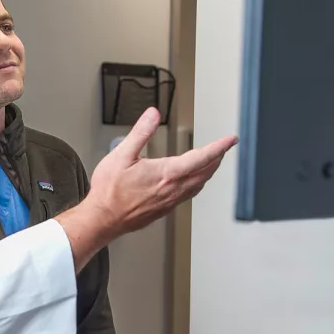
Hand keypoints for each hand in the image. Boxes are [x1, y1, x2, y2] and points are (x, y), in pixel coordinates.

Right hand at [57, 108, 237, 269]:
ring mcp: (170, 201)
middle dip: (217, 159)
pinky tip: (191, 183)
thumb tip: (153, 115)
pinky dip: (196, 184)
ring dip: (209, 172)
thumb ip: (140, 132)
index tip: (230, 140)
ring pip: (199, 185)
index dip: (219, 147)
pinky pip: (188, 195)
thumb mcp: (122, 154)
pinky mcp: (164, 209)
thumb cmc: (109, 192)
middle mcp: (173, 189)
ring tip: (211, 164)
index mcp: (167, 173)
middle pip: (205, 173)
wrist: (103, 219)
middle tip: (223, 149)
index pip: (202, 157)